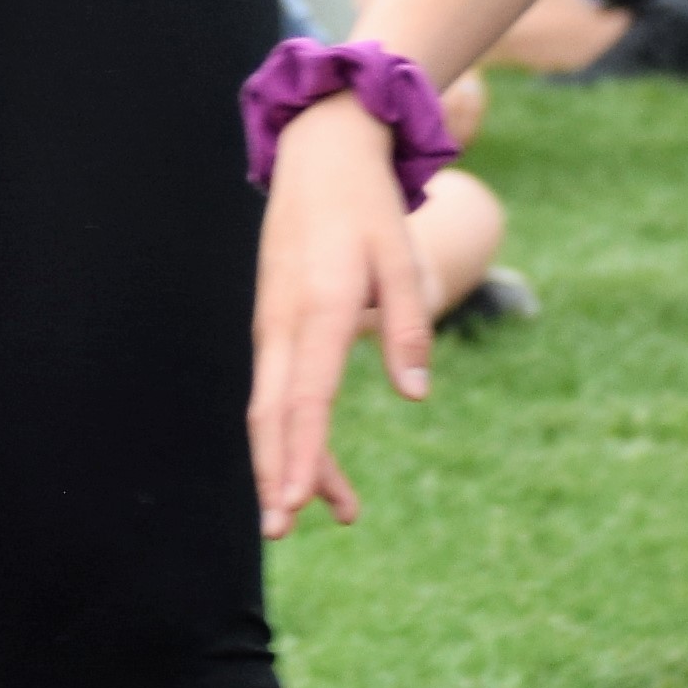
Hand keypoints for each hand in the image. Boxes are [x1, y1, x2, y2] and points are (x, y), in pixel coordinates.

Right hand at [245, 94, 435, 533]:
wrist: (319, 155)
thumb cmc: (365, 205)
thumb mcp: (400, 255)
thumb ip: (406, 325)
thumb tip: (415, 393)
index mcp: (315, 309)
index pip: (303, 400)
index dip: (298, 456)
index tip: (291, 504)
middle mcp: (282, 325)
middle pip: (271, 417)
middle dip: (276, 476)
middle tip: (282, 532)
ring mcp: (272, 327)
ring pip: (273, 409)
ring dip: (293, 461)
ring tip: (337, 511)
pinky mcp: (276, 326)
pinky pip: (280, 389)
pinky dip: (295, 430)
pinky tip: (317, 462)